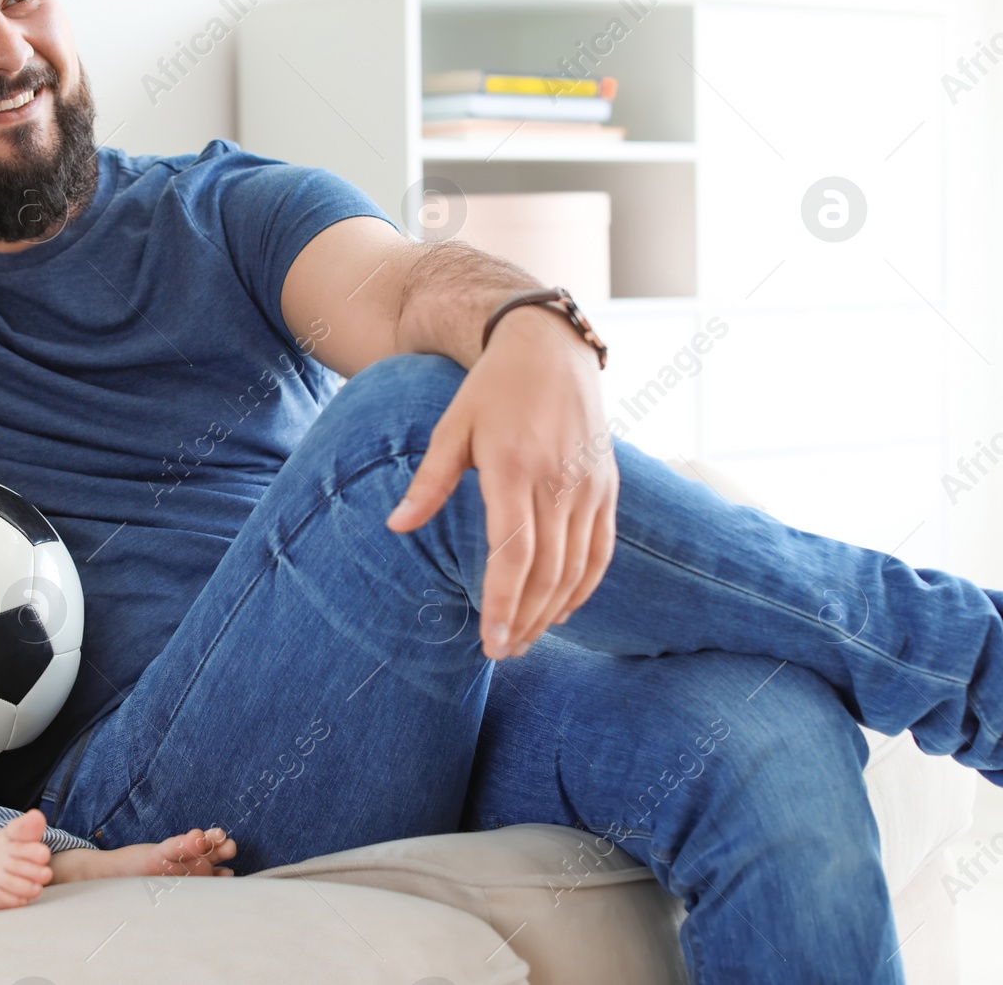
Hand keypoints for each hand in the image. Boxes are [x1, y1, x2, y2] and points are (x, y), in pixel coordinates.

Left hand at [386, 307, 617, 657]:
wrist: (550, 351)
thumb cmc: (492, 392)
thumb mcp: (453, 429)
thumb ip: (429, 483)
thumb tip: (395, 527)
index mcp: (514, 470)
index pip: (513, 554)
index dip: (505, 604)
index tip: (493, 642)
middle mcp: (558, 484)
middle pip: (547, 572)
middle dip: (526, 620)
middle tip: (503, 652)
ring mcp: (588, 488)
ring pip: (576, 568)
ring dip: (552, 612)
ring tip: (526, 640)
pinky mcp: (607, 489)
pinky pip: (601, 551)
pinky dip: (584, 587)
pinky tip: (562, 610)